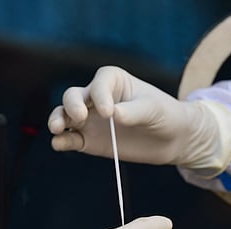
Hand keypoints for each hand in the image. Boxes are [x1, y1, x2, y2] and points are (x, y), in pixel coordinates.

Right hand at [47, 66, 230, 176]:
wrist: (172, 139)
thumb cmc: (166, 116)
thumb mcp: (155, 110)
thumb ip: (134, 112)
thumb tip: (113, 115)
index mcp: (113, 81)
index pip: (99, 84)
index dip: (99, 96)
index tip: (109, 112)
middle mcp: (97, 98)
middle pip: (73, 96)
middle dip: (72, 105)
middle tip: (80, 117)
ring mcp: (91, 120)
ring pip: (65, 116)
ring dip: (58, 120)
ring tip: (58, 129)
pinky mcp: (89, 141)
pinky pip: (71, 139)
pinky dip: (62, 141)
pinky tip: (60, 144)